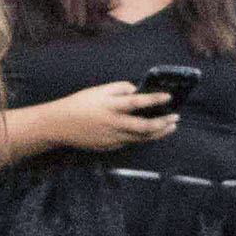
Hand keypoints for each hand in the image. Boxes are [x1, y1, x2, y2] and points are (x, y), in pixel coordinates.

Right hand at [50, 82, 181, 152]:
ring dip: (158, 132)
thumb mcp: (98, 91)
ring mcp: (113, 138)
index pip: (137, 102)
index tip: (168, 97)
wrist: (60, 126)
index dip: (154, 100)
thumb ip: (119, 89)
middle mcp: (114, 124)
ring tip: (170, 127)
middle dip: (163, 122)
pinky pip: (130, 141)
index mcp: (111, 106)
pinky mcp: (111, 146)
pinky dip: (143, 136)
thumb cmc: (80, 104)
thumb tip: (136, 90)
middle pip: (144, 126)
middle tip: (176, 117)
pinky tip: (151, 132)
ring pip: (141, 138)